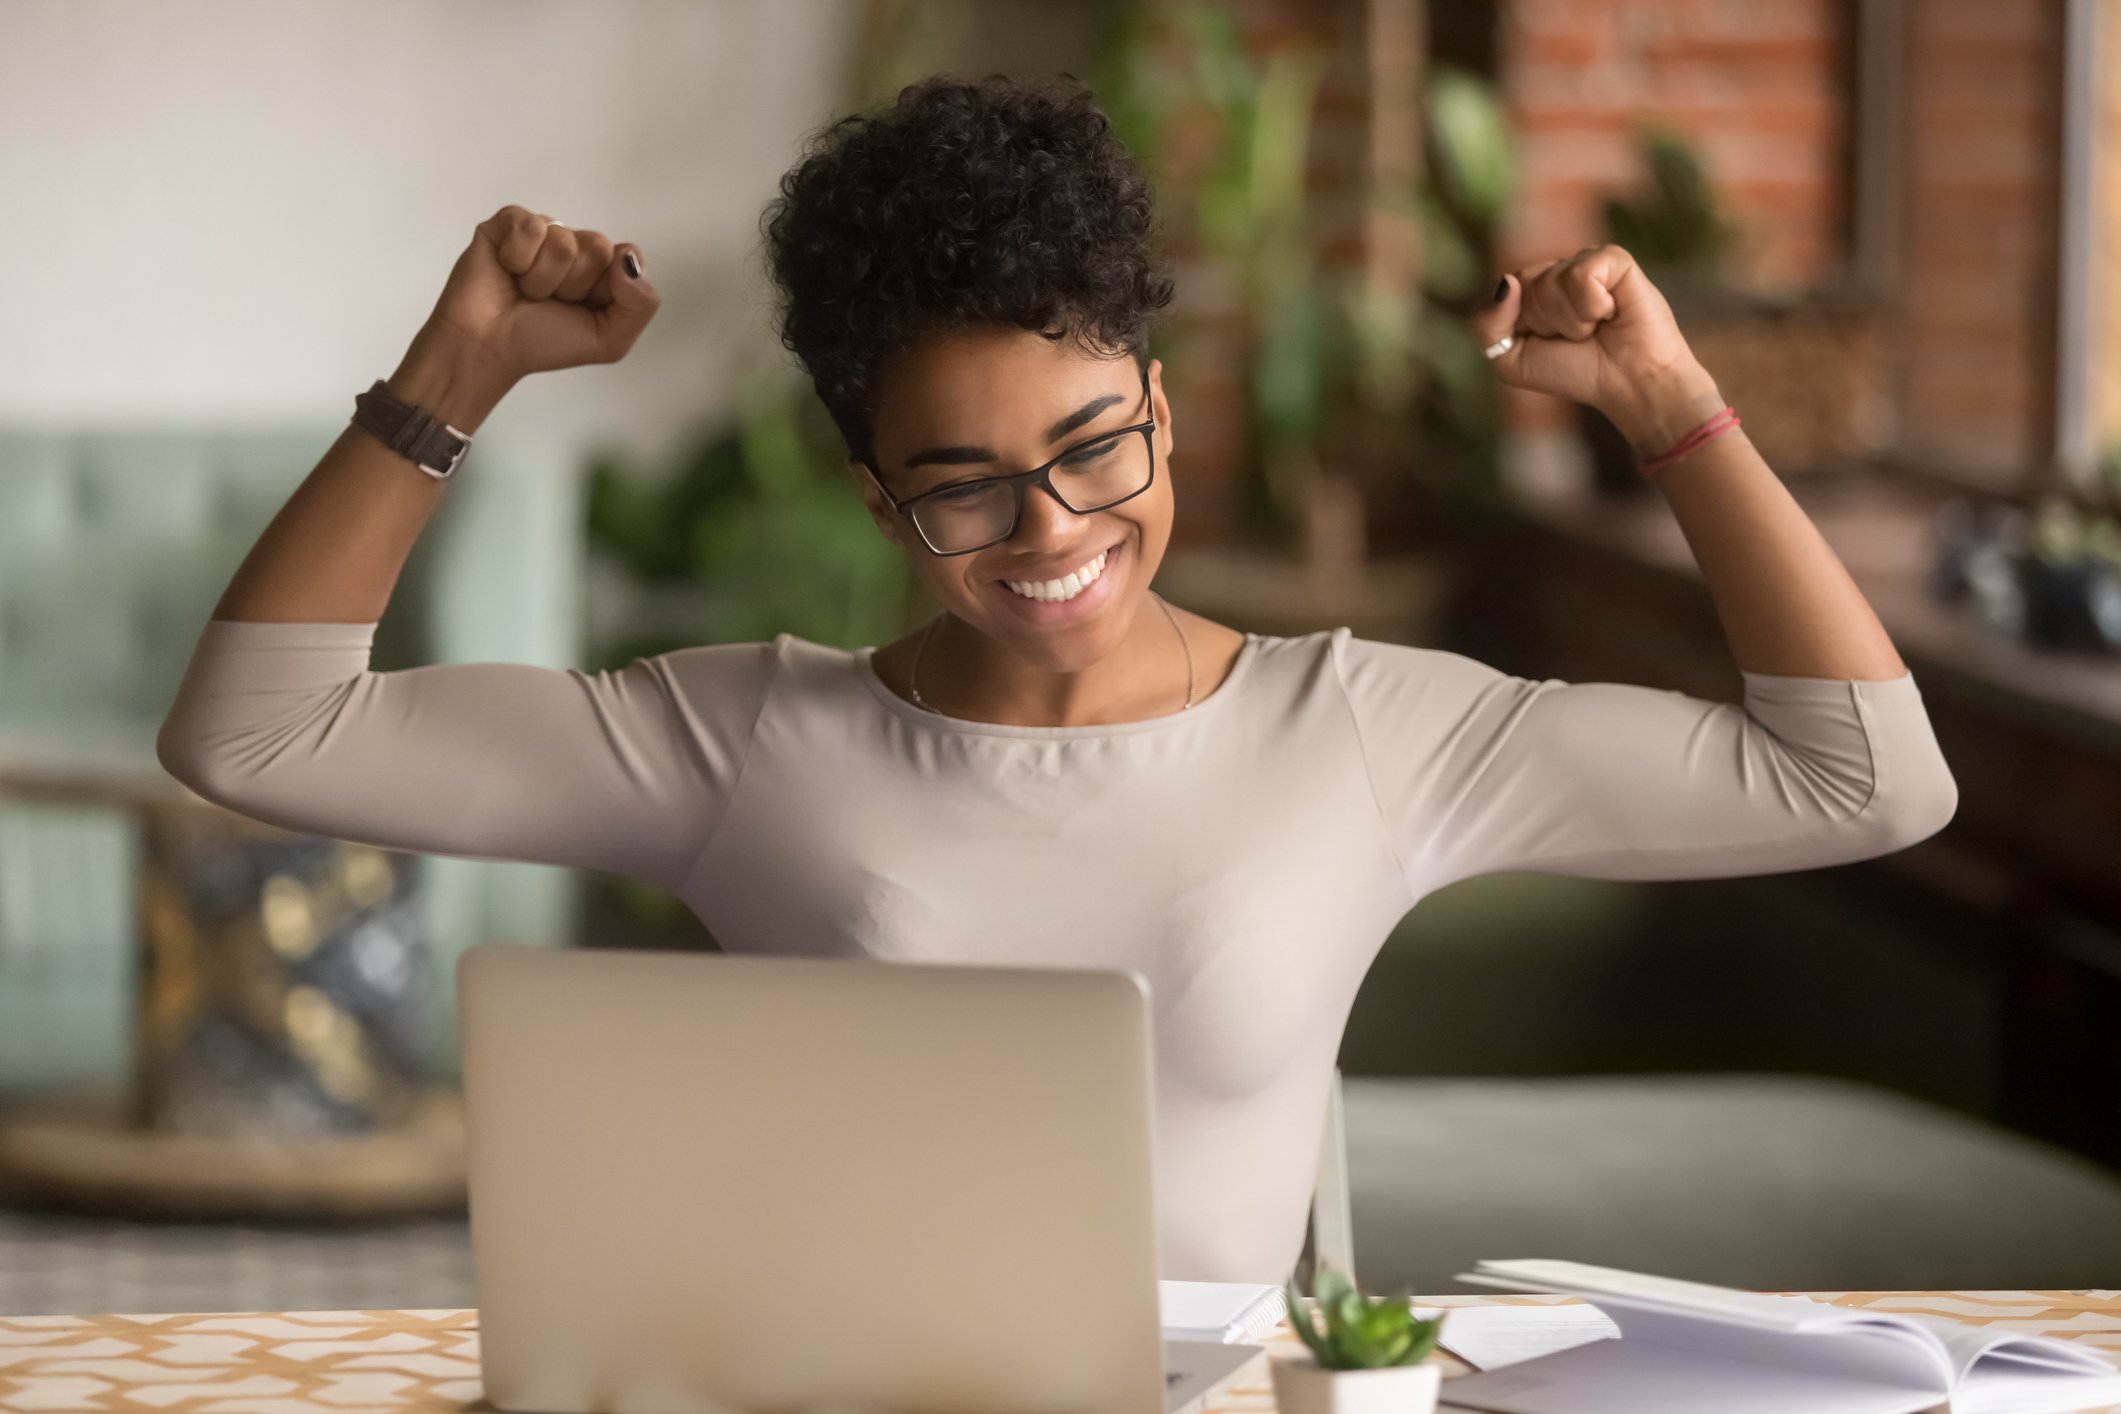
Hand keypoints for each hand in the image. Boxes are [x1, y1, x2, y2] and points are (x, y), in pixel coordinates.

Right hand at [421, 205, 659, 381]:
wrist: (489, 347)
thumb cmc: (543, 343)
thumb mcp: (609, 341)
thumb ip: (640, 305)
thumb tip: (629, 261)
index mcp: (602, 269)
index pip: (627, 255)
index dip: (607, 286)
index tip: (583, 306)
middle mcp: (575, 246)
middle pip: (598, 246)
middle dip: (574, 285)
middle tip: (549, 301)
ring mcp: (543, 231)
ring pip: (563, 241)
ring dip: (543, 279)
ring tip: (525, 292)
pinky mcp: (509, 222)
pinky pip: (531, 227)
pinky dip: (518, 259)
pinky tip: (507, 271)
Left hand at [1471, 244, 1723, 452]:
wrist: (1627, 383)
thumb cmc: (1574, 372)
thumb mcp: (1511, 361)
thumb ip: (1486, 324)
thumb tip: (1506, 281)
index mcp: (1530, 290)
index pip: (1502, 290)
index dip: (1521, 325)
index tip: (1548, 342)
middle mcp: (1557, 270)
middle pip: (1524, 283)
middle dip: (1546, 322)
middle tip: (1577, 337)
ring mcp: (1586, 261)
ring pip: (1550, 281)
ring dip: (1571, 319)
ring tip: (1596, 327)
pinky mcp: (1614, 259)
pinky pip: (1582, 274)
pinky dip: (1592, 305)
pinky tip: (1611, 312)